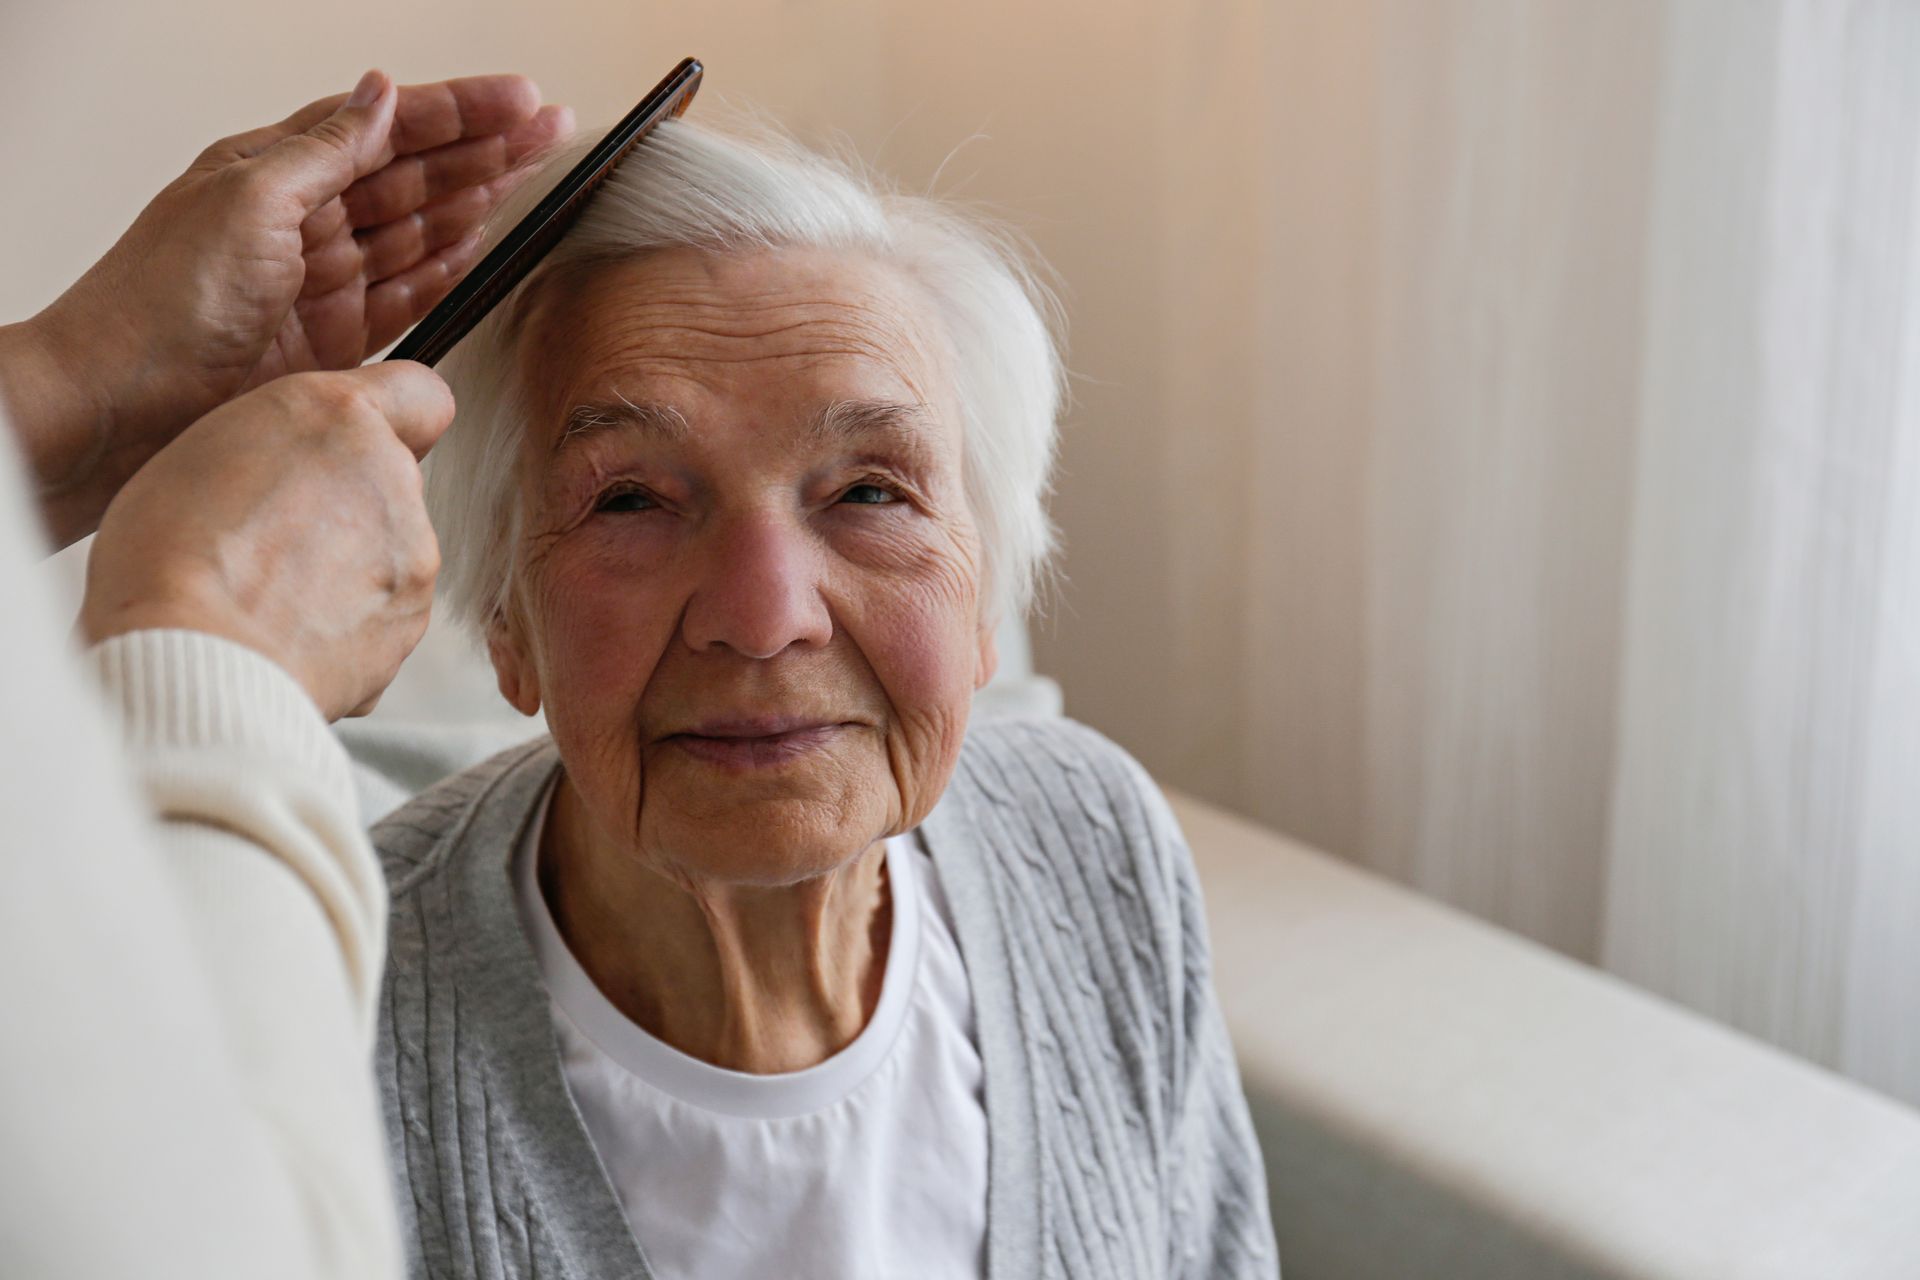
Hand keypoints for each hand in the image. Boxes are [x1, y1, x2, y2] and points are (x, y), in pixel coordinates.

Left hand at [7, 69, 569, 546]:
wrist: (125, 406)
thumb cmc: (159, 303)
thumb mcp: (247, 198)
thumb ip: (324, 150)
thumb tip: (379, 94)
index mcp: (274, 170)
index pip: (384, 126)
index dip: (456, 111)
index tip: (519, 101)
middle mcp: (301, 222)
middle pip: (413, 174)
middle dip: (485, 148)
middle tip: (548, 131)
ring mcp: (321, 284)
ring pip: (419, 230)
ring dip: (477, 199)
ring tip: (530, 174)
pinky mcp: (336, 344)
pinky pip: (407, 296)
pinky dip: (446, 269)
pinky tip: (478, 245)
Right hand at [80, 363, 454, 719]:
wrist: (198, 658)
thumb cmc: (173, 556)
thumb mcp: (202, 449)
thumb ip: (279, 445)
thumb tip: (301, 470)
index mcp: (338, 418)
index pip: (417, 393)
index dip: (390, 420)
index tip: (357, 445)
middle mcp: (392, 478)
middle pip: (390, 482)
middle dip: (346, 506)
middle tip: (274, 539)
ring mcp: (413, 553)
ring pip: (388, 550)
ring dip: (346, 568)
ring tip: (271, 596)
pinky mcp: (412, 620)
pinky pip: (382, 614)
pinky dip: (347, 624)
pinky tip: (288, 634)